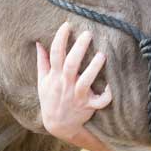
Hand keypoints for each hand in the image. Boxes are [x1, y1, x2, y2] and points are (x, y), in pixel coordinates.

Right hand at [36, 22, 111, 142]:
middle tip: (87, 33)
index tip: (67, 25)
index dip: (60, 39)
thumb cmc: (51, 98)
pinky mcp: (88, 106)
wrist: (58, 125)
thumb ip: (42, 61)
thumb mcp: (42, 81)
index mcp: (54, 76)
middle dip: (79, 49)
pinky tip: (112, 84)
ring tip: (102, 55)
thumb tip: (38, 42)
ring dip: (94, 68)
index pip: (55, 54)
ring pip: (85, 82)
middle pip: (71, 65)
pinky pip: (99, 102)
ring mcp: (77, 96)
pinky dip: (106, 95)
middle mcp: (65, 84)